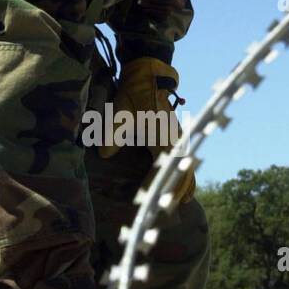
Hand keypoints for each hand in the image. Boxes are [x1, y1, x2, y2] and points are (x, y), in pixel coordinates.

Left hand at [100, 57, 194, 204]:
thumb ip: (112, 134)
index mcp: (164, 139)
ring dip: (183, 186)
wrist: (148, 76)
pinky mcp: (177, 137)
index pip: (165, 170)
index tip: (154, 202)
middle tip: (168, 211)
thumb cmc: (134, 95)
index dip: (160, 187)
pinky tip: (184, 190)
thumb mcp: (120, 114)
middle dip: (176, 193)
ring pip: (186, 168)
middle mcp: (175, 141)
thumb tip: (103, 153)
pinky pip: (185, 162)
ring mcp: (179, 139)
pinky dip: (185, 176)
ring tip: (180, 204)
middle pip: (181, 173)